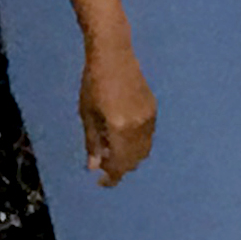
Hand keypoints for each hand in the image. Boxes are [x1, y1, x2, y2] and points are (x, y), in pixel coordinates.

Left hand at [80, 44, 156, 187]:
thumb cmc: (93, 83)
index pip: (120, 163)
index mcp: (120, 128)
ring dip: (129, 157)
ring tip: (111, 154)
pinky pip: (147, 137)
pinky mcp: (153, 110)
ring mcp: (149, 119)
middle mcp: (139, 127)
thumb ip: (92, 142)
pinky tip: (121, 139)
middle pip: (134, 160)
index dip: (112, 177)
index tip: (102, 183)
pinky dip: (136, 144)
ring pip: (143, 150)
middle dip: (119, 168)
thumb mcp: (87, 114)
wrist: (114, 56)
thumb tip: (95, 167)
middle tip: (103, 168)